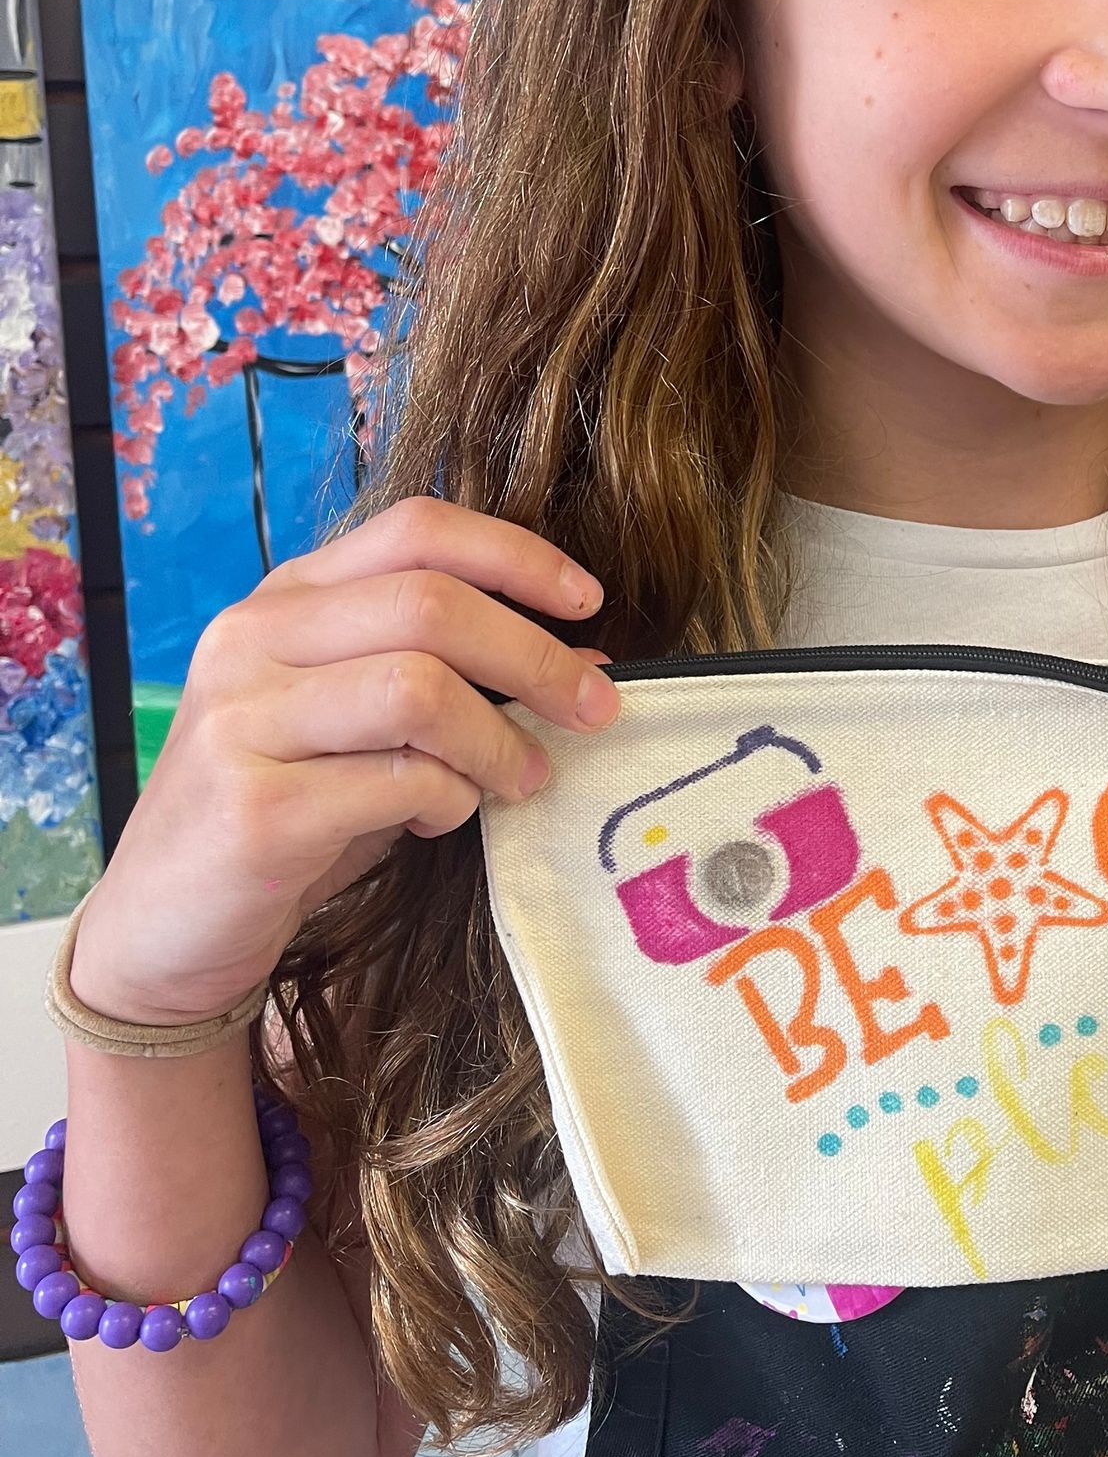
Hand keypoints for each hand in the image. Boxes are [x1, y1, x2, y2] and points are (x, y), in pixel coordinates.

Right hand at [71, 498, 622, 1030]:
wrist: (164, 928)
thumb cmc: (287, 812)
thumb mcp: (367, 729)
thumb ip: (457, 681)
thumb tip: (588, 663)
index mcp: (284, 600)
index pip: (415, 529)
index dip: (515, 555)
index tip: (587, 600)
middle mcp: (252, 639)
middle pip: (430, 604)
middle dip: (535, 657)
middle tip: (594, 710)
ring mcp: (242, 719)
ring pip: (418, 689)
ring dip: (497, 739)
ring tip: (520, 779)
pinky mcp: (251, 807)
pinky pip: (395, 782)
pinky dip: (447, 801)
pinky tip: (438, 819)